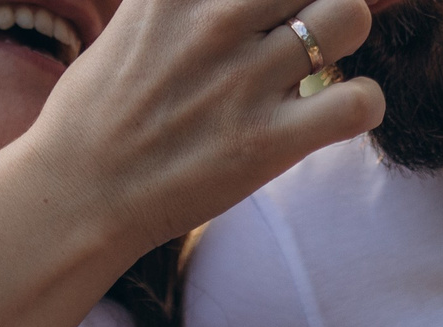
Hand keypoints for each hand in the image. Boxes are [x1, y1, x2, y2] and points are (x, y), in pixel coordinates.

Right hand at [31, 0, 384, 252]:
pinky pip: (359, 102)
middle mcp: (216, 18)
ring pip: (350, 16)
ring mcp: (245, 79)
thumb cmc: (105, 109)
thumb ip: (183, 3)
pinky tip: (336, 112)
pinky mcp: (267, 141)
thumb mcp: (138, 21)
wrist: (78, 191)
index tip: (274, 9)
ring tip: (318, 64)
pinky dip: (364, 103)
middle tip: (300, 27)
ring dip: (346, 35)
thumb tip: (233, 4)